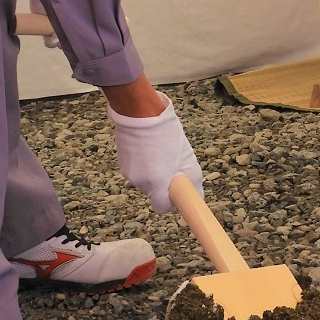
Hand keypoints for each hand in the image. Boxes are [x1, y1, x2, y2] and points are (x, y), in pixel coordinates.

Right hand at [106, 93, 202, 211]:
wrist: (139, 111)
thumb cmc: (165, 133)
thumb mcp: (186, 157)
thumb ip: (192, 181)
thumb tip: (197, 195)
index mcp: (155, 183)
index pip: (162, 208)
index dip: (171, 201)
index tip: (177, 189)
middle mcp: (139, 182)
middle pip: (155, 191)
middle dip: (164, 181)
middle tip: (171, 161)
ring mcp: (128, 172)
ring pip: (146, 179)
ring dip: (154, 170)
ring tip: (159, 149)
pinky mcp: (122, 161)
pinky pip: (137, 169)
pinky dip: (144, 162)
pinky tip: (149, 146)